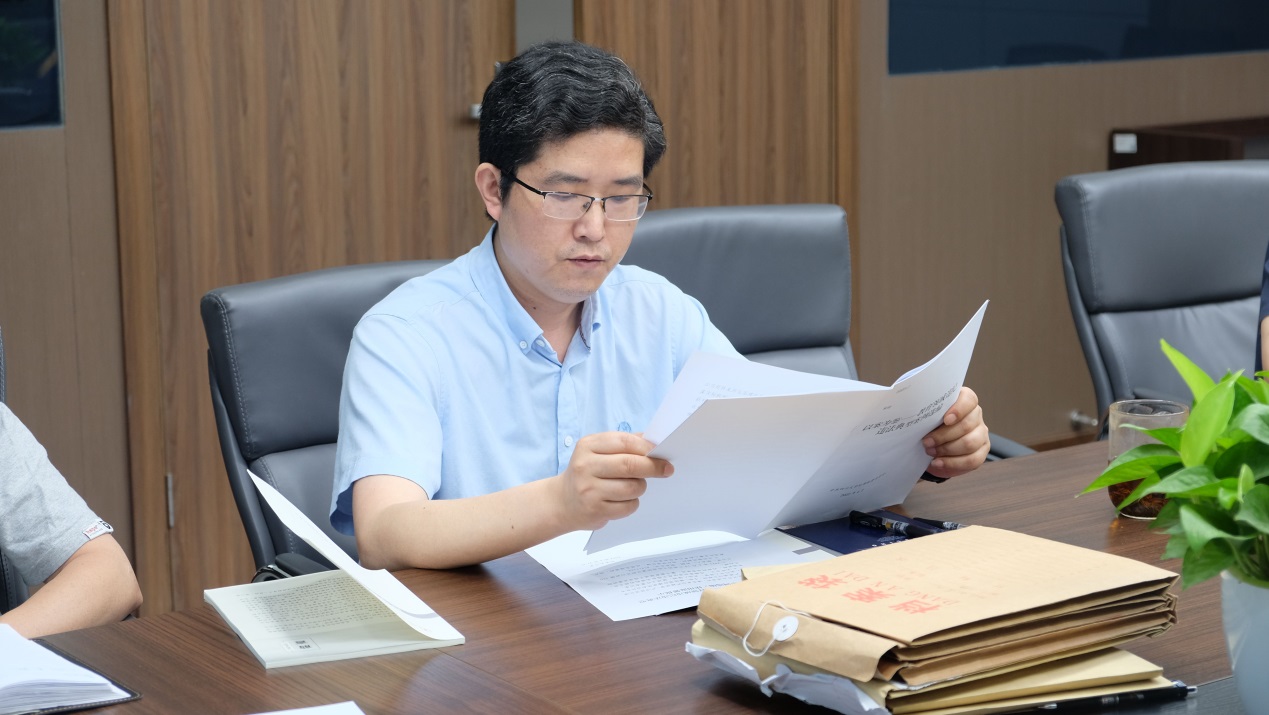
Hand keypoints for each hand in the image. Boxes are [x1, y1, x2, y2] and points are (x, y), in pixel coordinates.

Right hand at [553, 432, 673, 530]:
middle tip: (666, 469)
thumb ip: (624, 444)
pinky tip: (622, 500)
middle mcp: (585, 466)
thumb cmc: (587, 472)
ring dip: (640, 487)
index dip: (647, 448)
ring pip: (632, 488)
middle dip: (653, 467)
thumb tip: (653, 442)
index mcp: (588, 445)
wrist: (562, 501)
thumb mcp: (598, 451)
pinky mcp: (594, 509)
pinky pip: (627, 506)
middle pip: (629, 465)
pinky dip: (632, 503)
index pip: (624, 442)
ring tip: (633, 486)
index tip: (662, 453)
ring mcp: (588, 489)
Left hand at [922, 386, 989, 478]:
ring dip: (947, 449)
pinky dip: (953, 463)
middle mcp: (976, 415)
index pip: (969, 399)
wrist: (933, 442)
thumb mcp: (927, 415)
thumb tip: (909, 409)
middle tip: (926, 442)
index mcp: (965, 400)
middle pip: (967, 425)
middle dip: (943, 436)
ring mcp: (981, 433)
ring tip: (930, 452)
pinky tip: (938, 463)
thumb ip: (925, 410)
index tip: (945, 420)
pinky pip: (972, 460)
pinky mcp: (982, 451)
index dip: (958, 410)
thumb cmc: (930, 424)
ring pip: (969, 443)